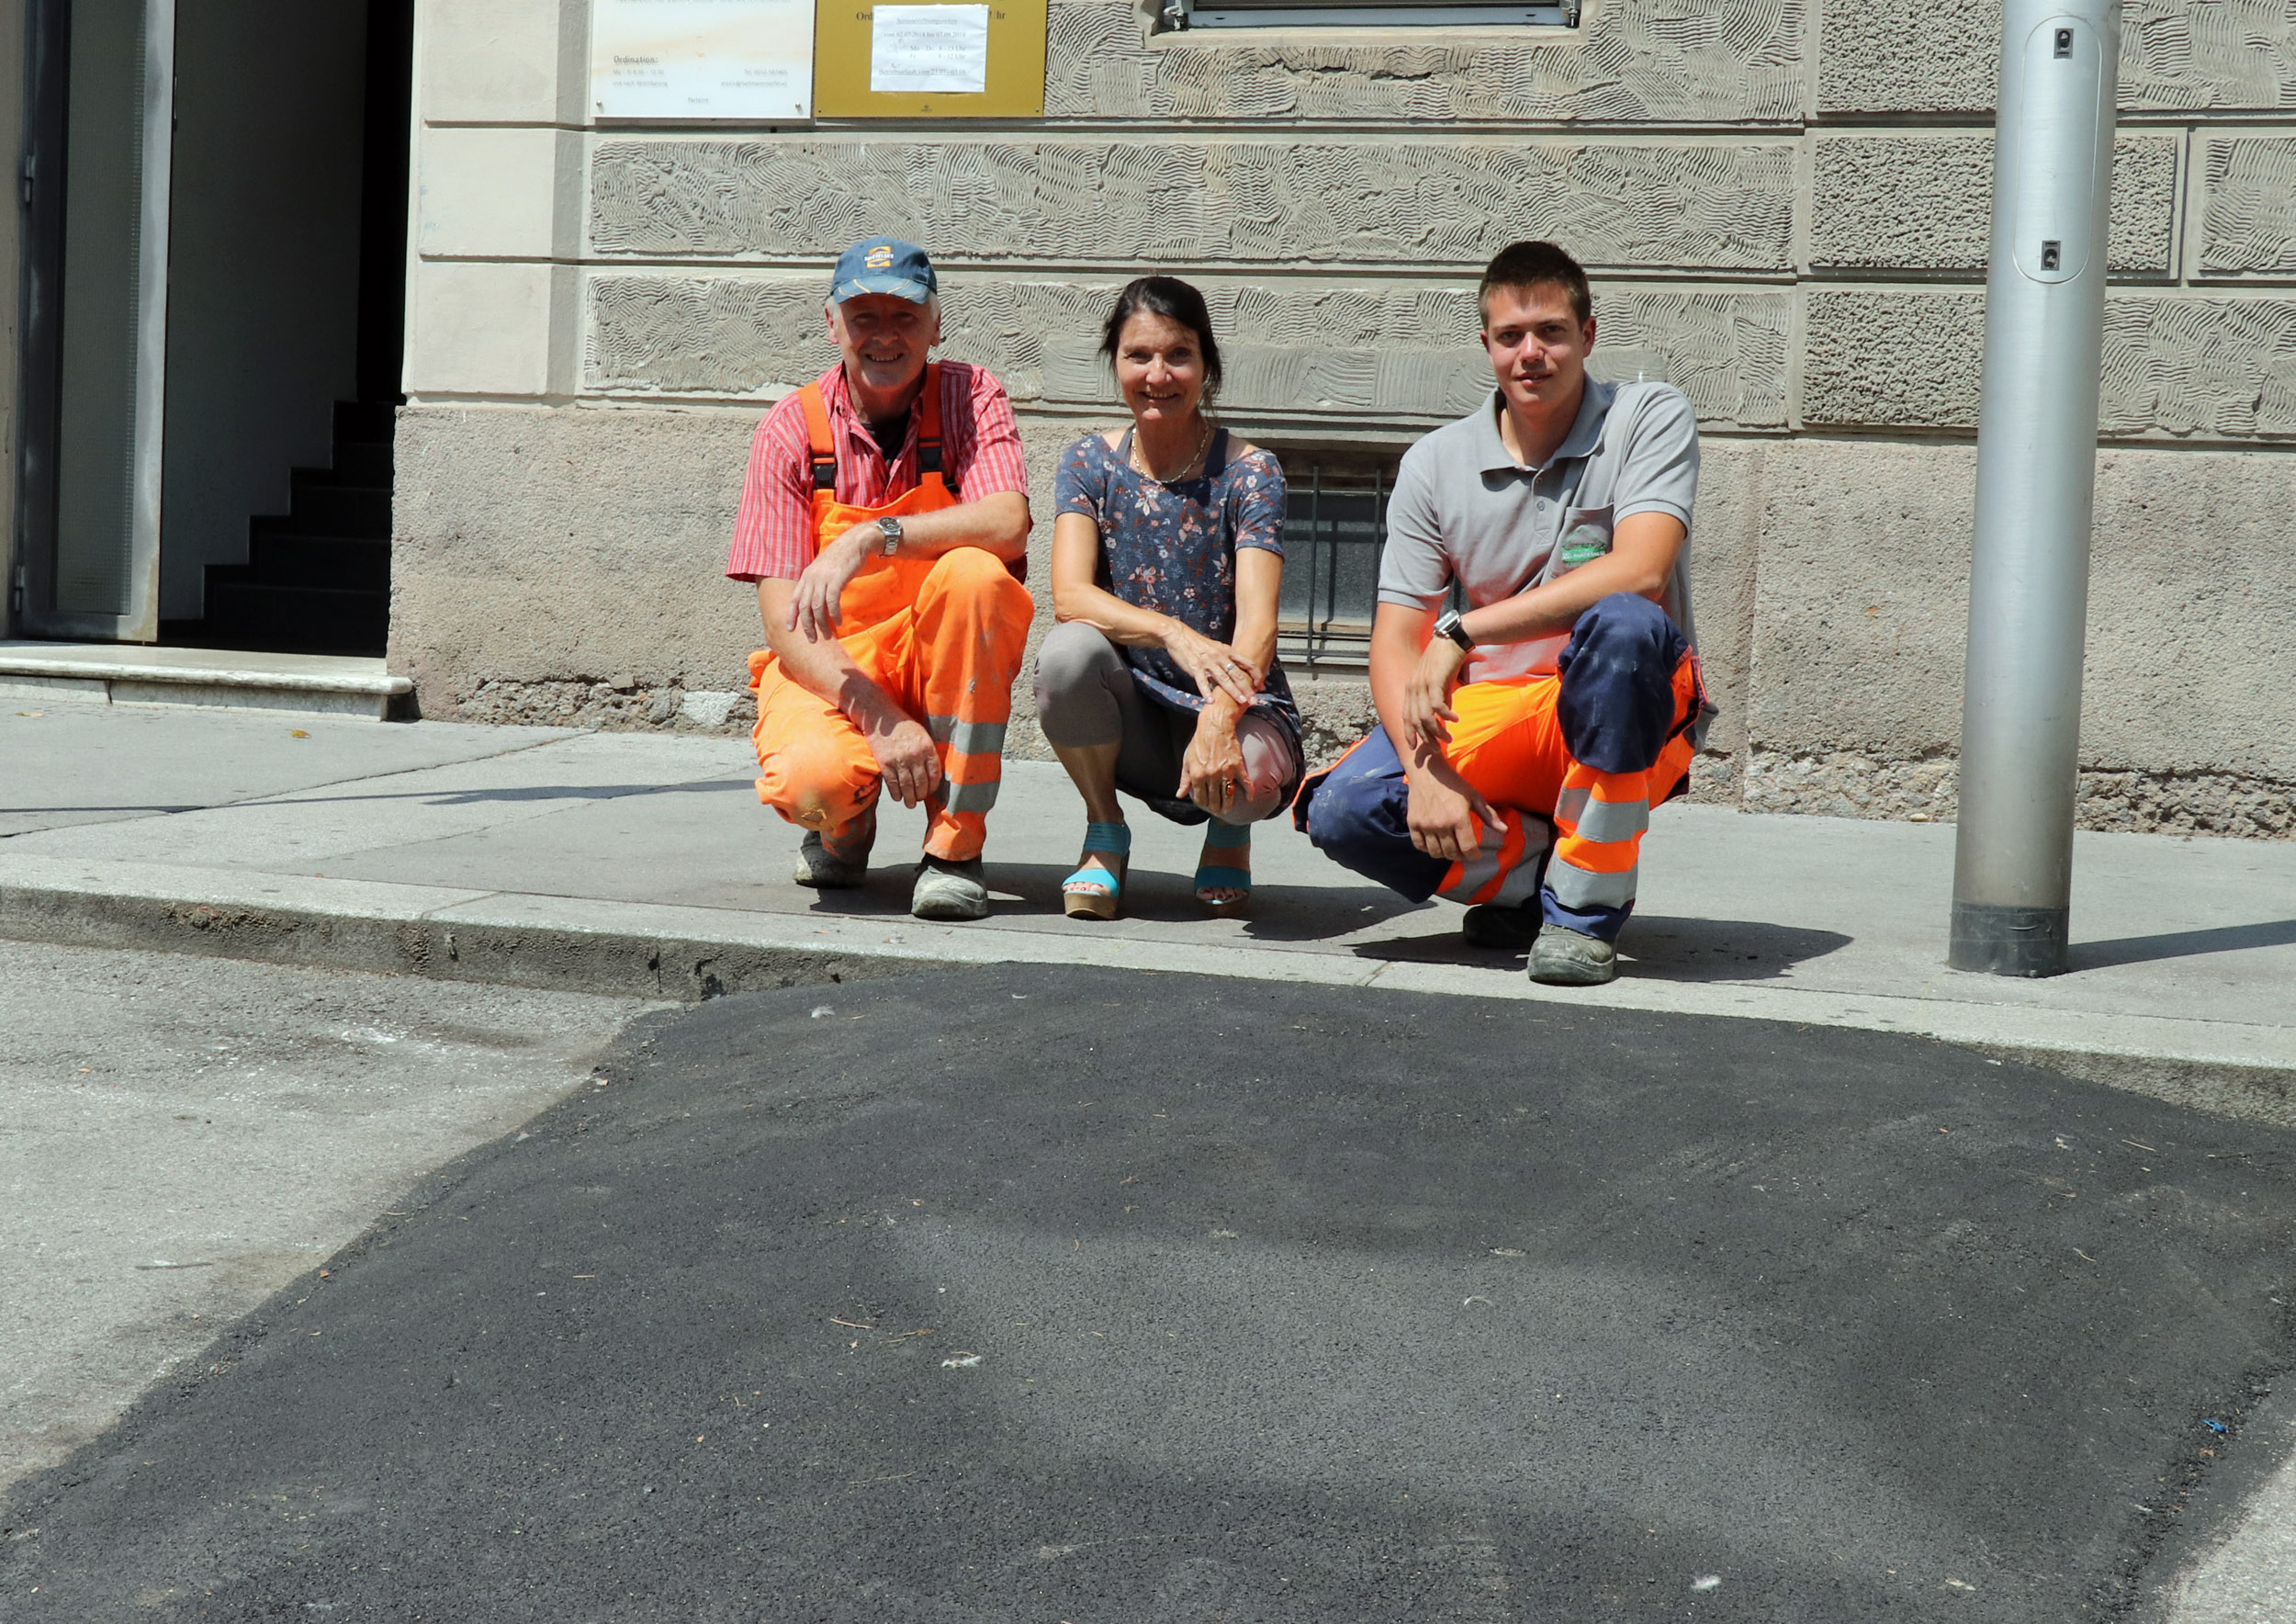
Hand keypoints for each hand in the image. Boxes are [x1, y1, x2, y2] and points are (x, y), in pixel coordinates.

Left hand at [786, 523, 878, 643]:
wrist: (854, 543)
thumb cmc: (841, 559)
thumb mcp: (823, 571)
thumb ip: (818, 584)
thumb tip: (818, 603)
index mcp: (806, 576)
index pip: (794, 599)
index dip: (791, 615)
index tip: (790, 629)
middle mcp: (811, 578)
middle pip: (804, 607)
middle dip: (807, 626)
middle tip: (812, 639)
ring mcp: (823, 578)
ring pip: (817, 607)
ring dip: (821, 624)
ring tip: (827, 635)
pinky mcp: (836, 579)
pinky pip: (832, 602)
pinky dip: (834, 614)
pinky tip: (838, 622)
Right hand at [863, 713, 942, 807]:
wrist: (881, 717)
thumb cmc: (903, 725)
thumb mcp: (921, 734)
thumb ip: (927, 752)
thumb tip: (932, 773)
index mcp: (927, 748)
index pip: (935, 774)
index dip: (933, 786)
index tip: (930, 790)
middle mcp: (915, 756)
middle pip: (921, 783)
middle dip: (921, 795)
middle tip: (919, 799)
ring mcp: (899, 760)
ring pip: (907, 786)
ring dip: (909, 799)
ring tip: (910, 804)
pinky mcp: (885, 763)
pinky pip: (892, 784)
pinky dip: (896, 793)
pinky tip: (898, 797)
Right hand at [1162, 624, 1258, 707]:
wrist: (1180, 636)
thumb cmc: (1198, 644)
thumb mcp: (1216, 648)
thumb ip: (1226, 659)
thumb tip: (1235, 672)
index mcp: (1226, 651)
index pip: (1246, 663)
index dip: (1256, 675)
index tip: (1262, 686)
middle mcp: (1219, 657)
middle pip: (1237, 674)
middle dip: (1247, 688)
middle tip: (1254, 700)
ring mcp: (1208, 663)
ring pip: (1223, 679)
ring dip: (1233, 691)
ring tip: (1241, 701)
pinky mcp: (1195, 667)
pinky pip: (1202, 682)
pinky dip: (1206, 692)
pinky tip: (1211, 701)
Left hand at [1178, 706, 1247, 818]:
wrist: (1214, 726)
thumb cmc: (1199, 743)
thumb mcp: (1187, 761)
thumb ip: (1184, 780)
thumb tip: (1180, 795)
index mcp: (1197, 775)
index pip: (1200, 798)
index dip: (1204, 805)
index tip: (1207, 807)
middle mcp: (1210, 775)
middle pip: (1214, 800)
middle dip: (1216, 808)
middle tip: (1218, 811)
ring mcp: (1225, 771)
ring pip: (1228, 795)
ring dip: (1228, 805)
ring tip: (1227, 809)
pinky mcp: (1237, 765)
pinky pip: (1245, 782)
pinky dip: (1249, 791)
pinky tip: (1250, 798)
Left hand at [1401, 637, 1468, 756]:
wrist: (1452, 639)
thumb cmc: (1446, 661)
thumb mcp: (1438, 682)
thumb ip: (1438, 698)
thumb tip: (1442, 716)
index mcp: (1410, 688)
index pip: (1406, 716)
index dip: (1409, 733)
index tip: (1416, 748)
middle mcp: (1412, 687)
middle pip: (1414, 720)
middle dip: (1425, 738)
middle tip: (1437, 750)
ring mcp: (1422, 684)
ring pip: (1425, 717)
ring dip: (1437, 731)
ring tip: (1449, 739)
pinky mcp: (1434, 681)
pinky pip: (1437, 705)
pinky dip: (1445, 716)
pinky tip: (1455, 719)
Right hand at [1405, 767, 1496, 864]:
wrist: (1427, 772)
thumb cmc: (1454, 783)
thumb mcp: (1474, 797)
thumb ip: (1489, 815)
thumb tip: (1504, 830)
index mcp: (1459, 818)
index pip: (1468, 848)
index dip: (1474, 856)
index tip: (1476, 856)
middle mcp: (1442, 824)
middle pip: (1452, 852)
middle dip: (1461, 856)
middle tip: (1464, 852)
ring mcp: (1426, 825)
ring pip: (1436, 852)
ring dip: (1445, 855)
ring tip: (1450, 849)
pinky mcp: (1413, 823)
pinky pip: (1419, 845)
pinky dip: (1427, 849)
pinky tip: (1434, 844)